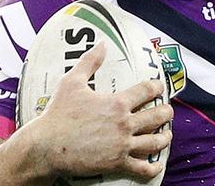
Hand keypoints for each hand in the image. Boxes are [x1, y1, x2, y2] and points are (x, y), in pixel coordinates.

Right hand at [26, 42, 172, 178]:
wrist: (47, 146)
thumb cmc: (58, 113)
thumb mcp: (72, 82)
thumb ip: (89, 61)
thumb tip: (101, 44)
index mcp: (117, 102)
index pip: (147, 90)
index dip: (157, 87)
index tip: (159, 87)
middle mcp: (124, 123)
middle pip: (157, 116)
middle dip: (166, 112)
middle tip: (167, 111)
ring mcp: (122, 145)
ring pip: (154, 142)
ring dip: (164, 137)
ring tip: (166, 134)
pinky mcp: (117, 164)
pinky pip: (142, 169)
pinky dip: (152, 168)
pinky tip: (156, 166)